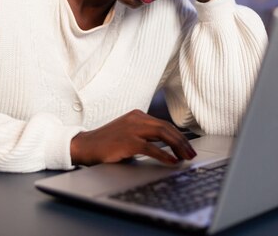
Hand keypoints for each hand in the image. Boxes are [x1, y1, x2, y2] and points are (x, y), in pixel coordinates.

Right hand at [70, 110, 196, 165]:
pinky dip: (165, 155)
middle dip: (182, 141)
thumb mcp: (128, 134)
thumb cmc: (107, 143)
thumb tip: (168, 150)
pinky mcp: (128, 141)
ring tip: (186, 157)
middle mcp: (137, 118)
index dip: (179, 136)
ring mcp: (132, 129)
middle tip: (191, 154)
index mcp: (138, 115)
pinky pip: (152, 148)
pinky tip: (172, 161)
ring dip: (178, 147)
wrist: (85, 146)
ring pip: (163, 134)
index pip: (164, 124)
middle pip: (167, 128)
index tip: (188, 147)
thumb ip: (145, 137)